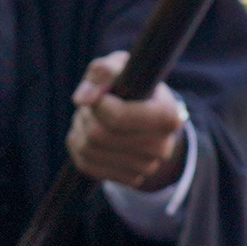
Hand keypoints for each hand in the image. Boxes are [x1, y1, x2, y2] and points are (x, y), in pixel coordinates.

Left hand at [68, 55, 187, 193]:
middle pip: (98, 134)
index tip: (100, 92)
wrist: (151, 117)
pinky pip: (86, 164)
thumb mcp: (122, 66)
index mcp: (168, 116)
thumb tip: (82, 99)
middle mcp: (161, 147)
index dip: (98, 102)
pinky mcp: (130, 179)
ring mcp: (146, 167)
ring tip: (91, 117)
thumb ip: (102, 72)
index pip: (118, 117)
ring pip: (88, 149)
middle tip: (93, 105)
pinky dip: (78, 146)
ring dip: (80, 129)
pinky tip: (89, 134)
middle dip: (87, 115)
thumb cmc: (134, 86)